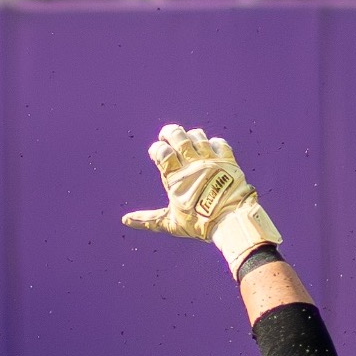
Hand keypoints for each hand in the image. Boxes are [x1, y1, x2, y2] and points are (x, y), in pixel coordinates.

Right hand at [121, 124, 280, 275]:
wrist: (230, 220)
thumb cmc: (199, 223)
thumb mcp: (171, 222)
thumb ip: (148, 219)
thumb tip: (125, 220)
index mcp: (176, 178)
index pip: (162, 152)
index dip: (156, 149)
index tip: (156, 154)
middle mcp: (192, 164)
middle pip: (178, 136)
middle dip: (169, 132)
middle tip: (166, 136)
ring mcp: (211, 160)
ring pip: (197, 135)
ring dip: (190, 136)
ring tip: (187, 142)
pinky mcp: (227, 160)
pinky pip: (219, 143)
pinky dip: (213, 143)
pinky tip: (210, 149)